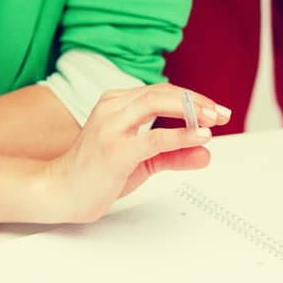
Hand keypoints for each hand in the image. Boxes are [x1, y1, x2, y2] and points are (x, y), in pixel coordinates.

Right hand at [38, 84, 230, 225]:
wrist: (62, 191)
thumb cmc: (96, 173)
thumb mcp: (142, 161)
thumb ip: (173, 154)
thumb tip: (205, 152)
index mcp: (116, 104)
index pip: (160, 92)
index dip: (192, 98)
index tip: (216, 111)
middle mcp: (112, 108)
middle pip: (161, 92)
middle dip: (197, 101)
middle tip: (221, 114)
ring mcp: (111, 127)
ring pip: (156, 103)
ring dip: (191, 110)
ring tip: (214, 121)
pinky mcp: (115, 149)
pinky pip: (153, 138)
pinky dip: (180, 135)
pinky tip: (200, 136)